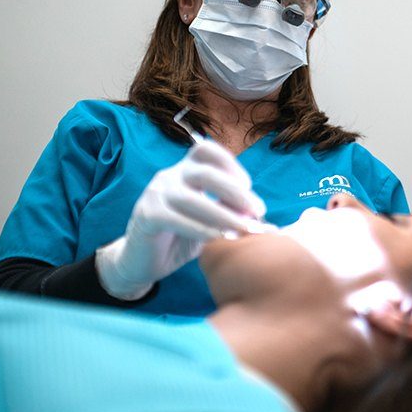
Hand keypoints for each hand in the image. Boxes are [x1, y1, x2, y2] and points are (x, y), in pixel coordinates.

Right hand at [96, 139, 265, 299]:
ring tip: (245, 229)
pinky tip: (220, 238)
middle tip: (258, 211)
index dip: (230, 163)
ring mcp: (156, 194)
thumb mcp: (209, 221)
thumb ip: (230, 214)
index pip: (206, 150)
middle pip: (205, 173)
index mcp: (185, 170)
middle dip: (236, 192)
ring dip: (224, 214)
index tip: (249, 187)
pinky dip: (202, 229)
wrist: (142, 261)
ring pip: (193, 198)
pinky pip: (177, 219)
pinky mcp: (147, 216)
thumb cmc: (181, 236)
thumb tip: (269, 224)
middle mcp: (169, 175)